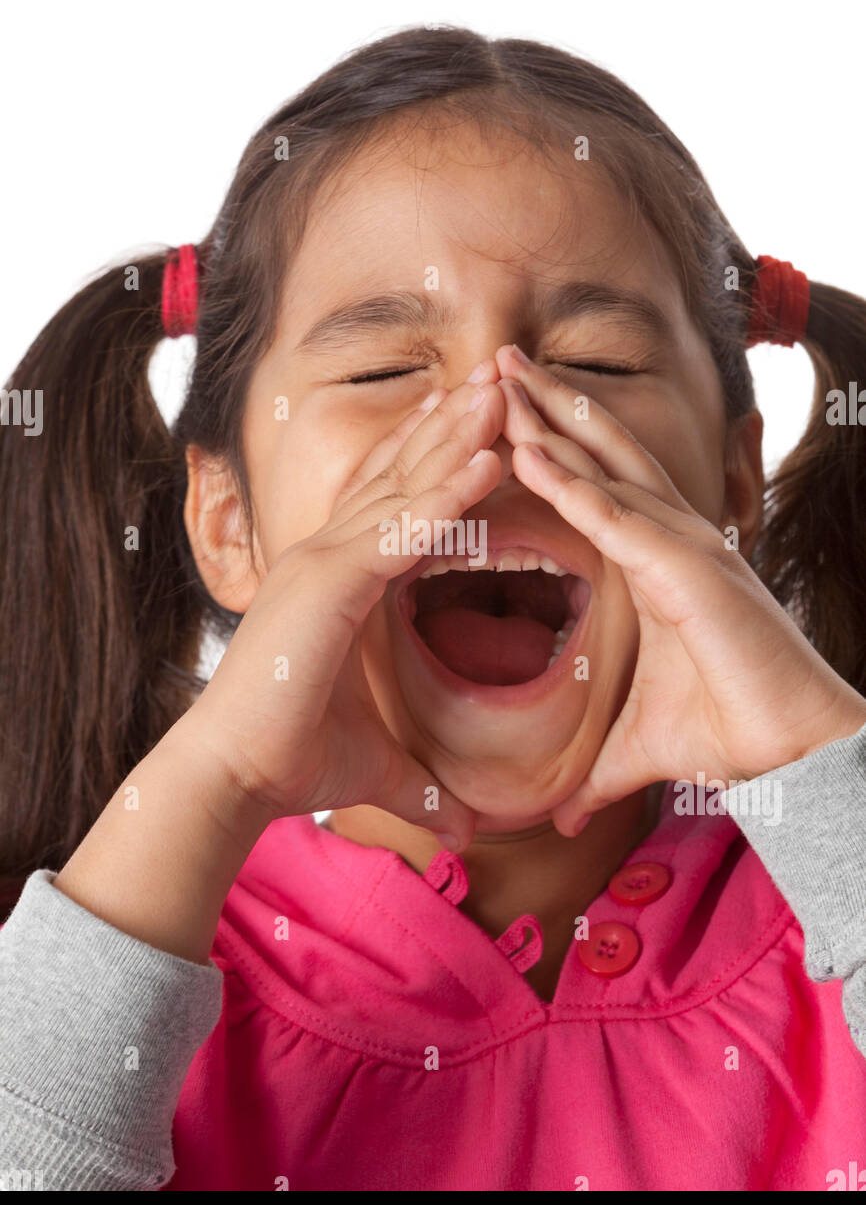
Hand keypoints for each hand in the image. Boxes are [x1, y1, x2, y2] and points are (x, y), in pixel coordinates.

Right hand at [187, 365, 505, 848]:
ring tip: (501, 392)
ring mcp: (322, 563)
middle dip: (452, 424)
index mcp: (338, 578)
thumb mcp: (380, 765)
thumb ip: (426, 785)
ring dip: (456, 437)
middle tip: (499, 378)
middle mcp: (327, 556)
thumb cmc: (292, 761)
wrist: (232, 780)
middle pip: (400, 474)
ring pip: (402, 487)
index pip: (396, 502)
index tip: (480, 422)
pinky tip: (486, 461)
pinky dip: (444, 495)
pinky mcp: (326, 585)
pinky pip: (398, 530)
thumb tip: (467, 826)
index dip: (437, 459)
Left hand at [496, 346, 865, 830]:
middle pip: (602, 452)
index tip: (504, 412)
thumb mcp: (640, 747)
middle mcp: (673, 537)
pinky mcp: (687, 569)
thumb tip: (562, 815)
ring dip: (552, 418)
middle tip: (496, 360)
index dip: (554, 444)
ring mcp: (683, 545)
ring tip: (502, 376)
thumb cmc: (732, 732)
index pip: (598, 485)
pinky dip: (571, 481)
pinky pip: (616, 515)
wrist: (793, 751)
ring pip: (608, 465)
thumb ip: (596, 771)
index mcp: (661, 559)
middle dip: (548, 403)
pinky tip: (528, 450)